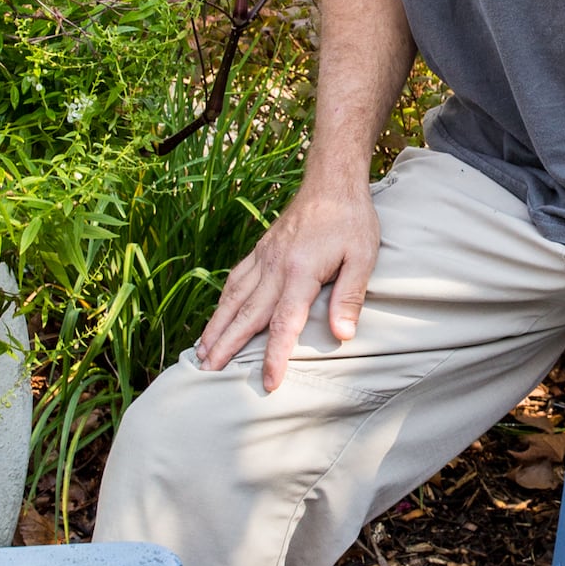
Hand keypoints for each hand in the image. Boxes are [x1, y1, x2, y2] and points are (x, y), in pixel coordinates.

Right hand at [194, 175, 380, 391]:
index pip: (283, 323)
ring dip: (215, 327)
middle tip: (208, 374)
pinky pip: (235, 281)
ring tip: (201, 354)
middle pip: (246, 315)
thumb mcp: (363, 257)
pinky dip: (222, 303)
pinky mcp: (260, 251)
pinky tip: (217, 318)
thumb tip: (342, 335)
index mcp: (300, 272)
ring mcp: (263, 258)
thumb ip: (350, 297)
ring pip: (233, 299)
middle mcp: (274, 267)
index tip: (268, 382)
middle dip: (226, 347)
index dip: (274, 355)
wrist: (331, 183)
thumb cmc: (351, 221)